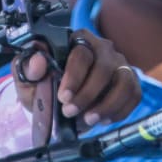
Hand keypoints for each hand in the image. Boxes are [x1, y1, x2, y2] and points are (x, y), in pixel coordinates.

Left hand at [13, 29, 139, 128]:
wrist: (59, 104)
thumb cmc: (46, 87)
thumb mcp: (29, 80)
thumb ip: (28, 69)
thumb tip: (39, 61)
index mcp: (77, 41)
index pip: (81, 54)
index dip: (74, 77)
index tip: (63, 97)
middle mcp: (103, 48)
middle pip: (104, 68)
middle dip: (87, 95)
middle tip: (70, 112)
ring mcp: (119, 64)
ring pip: (124, 82)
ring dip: (107, 105)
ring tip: (89, 120)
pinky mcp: (130, 81)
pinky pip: (133, 95)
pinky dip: (119, 111)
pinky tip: (103, 119)